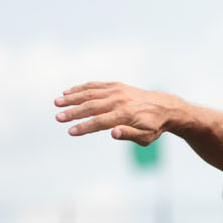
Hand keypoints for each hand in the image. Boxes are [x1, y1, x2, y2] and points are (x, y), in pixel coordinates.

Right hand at [54, 82, 182, 144]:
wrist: (165, 107)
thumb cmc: (154, 126)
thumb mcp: (146, 136)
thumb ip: (129, 134)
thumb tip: (112, 133)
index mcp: (125, 114)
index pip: (100, 122)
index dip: (84, 127)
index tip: (70, 131)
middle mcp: (119, 100)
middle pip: (91, 106)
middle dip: (73, 112)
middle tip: (58, 117)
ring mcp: (116, 91)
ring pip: (90, 93)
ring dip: (72, 98)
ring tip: (57, 102)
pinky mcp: (116, 86)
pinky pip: (95, 86)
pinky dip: (81, 88)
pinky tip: (68, 92)